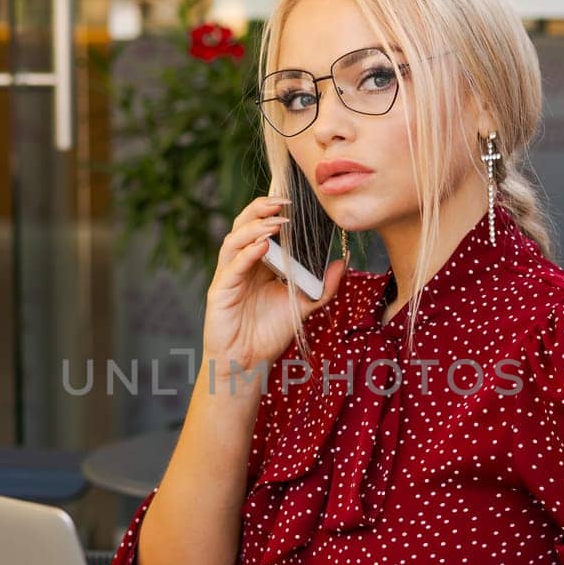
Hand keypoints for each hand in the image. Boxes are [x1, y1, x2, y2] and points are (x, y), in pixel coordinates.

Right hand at [201, 196, 345, 383]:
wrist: (248, 363)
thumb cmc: (269, 333)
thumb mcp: (304, 305)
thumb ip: (324, 286)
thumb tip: (343, 261)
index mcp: (258, 263)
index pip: (261, 226)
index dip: (273, 210)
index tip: (295, 201)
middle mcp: (241, 264)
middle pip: (244, 225)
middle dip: (261, 209)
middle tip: (284, 201)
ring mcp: (228, 275)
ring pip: (235, 240)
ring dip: (255, 227)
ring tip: (278, 221)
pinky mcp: (219, 290)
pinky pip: (232, 266)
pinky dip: (246, 253)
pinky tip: (262, 246)